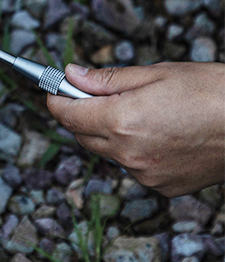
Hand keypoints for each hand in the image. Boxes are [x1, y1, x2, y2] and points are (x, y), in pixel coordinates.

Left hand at [47, 62, 224, 196]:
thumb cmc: (208, 92)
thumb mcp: (153, 74)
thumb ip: (106, 80)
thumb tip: (71, 75)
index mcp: (121, 121)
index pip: (68, 115)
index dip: (56, 99)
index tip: (54, 88)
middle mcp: (129, 154)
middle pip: (83, 136)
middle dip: (82, 114)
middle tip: (94, 94)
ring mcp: (147, 175)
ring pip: (109, 152)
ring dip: (111, 132)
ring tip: (141, 110)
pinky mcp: (165, 188)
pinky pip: (135, 166)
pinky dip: (136, 149)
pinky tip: (160, 132)